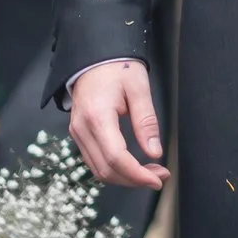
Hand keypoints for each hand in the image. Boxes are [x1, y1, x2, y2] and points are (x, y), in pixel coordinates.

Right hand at [68, 60, 168, 188]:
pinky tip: (132, 166)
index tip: (157, 179)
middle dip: (134, 179)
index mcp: (97, 117)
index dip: (137, 174)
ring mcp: (77, 134)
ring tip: (150, 172)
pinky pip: (94, 161)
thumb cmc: (118, 68)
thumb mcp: (139, 89)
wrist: (93, 58)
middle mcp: (82, 130)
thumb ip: (146, 121)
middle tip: (160, 176)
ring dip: (124, 177)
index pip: (116, 158)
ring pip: (98, 170)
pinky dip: (114, 169)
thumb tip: (154, 152)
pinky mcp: (79, 135)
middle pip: (106, 169)